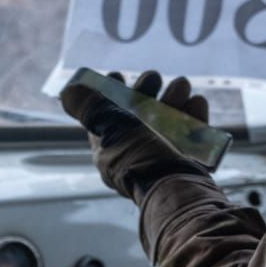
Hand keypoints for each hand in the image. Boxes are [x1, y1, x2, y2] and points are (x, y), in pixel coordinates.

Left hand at [60, 70, 209, 200]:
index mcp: (112, 151)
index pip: (106, 120)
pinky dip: (195, 117)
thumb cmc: (140, 159)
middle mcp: (136, 156)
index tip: (119, 75)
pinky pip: (193, 136)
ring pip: (169, 123)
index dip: (110, 96)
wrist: (176, 191)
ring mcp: (164, 161)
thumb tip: (68, 91)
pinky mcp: (191, 165)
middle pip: (140, 117)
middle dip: (147, 91)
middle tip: (154, 76)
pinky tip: (197, 101)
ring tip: (182, 84)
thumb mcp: (109, 129)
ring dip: (174, 99)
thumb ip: (90, 108)